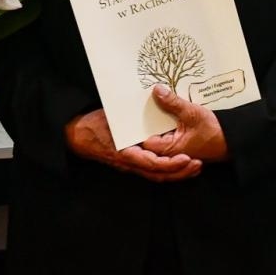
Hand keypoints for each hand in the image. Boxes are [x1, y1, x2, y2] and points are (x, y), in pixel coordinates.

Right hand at [64, 109, 201, 182]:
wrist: (77, 137)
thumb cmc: (92, 126)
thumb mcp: (110, 118)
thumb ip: (130, 113)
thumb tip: (151, 98)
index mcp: (127, 154)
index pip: (152, 165)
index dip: (170, 164)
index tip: (186, 159)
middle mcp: (131, 163)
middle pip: (159, 175)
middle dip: (180, 173)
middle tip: (198, 165)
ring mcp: (131, 165)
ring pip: (157, 176)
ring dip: (177, 173)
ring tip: (195, 166)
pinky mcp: (133, 162)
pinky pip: (152, 170)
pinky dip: (168, 168)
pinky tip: (179, 162)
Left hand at [140, 85, 228, 161]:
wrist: (232, 140)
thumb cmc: (214, 132)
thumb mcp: (192, 113)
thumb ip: (172, 103)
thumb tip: (156, 90)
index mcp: (168, 149)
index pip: (142, 140)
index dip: (135, 127)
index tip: (130, 111)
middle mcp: (168, 152)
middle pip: (147, 137)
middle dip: (143, 122)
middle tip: (135, 104)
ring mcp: (173, 149)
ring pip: (156, 134)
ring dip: (153, 120)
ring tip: (147, 102)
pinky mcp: (179, 143)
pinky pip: (165, 132)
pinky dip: (162, 122)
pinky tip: (161, 108)